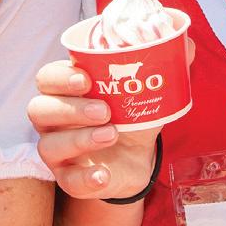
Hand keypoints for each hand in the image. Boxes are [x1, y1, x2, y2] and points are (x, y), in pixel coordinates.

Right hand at [28, 48, 192, 200]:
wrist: (136, 157)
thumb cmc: (129, 114)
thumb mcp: (144, 89)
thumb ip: (162, 63)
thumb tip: (186, 43)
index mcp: (65, 90)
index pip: (46, 78)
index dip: (60, 78)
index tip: (86, 79)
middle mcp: (53, 119)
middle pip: (39, 109)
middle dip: (70, 108)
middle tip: (104, 110)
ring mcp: (57, 150)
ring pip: (48, 145)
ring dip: (79, 139)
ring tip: (111, 135)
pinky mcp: (68, 179)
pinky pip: (66, 181)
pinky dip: (85, 179)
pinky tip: (103, 174)